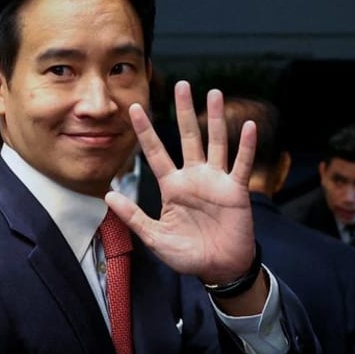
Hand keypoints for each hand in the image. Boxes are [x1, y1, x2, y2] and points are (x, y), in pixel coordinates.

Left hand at [105, 81, 256, 283]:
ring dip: (214, 119)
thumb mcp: (154, 237)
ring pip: (215, 142)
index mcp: (172, 186)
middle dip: (184, 111)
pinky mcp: (235, 190)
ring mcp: (216, 181)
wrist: (218, 268)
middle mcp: (193, 177)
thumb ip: (133, 216)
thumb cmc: (187, 254)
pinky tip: (247, 125)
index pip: (155, 152)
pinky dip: (245, 146)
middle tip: (181, 85)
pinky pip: (240, 164)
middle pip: (187, 137)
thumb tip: (108, 195)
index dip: (145, 131)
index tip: (134, 108)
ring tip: (213, 93)